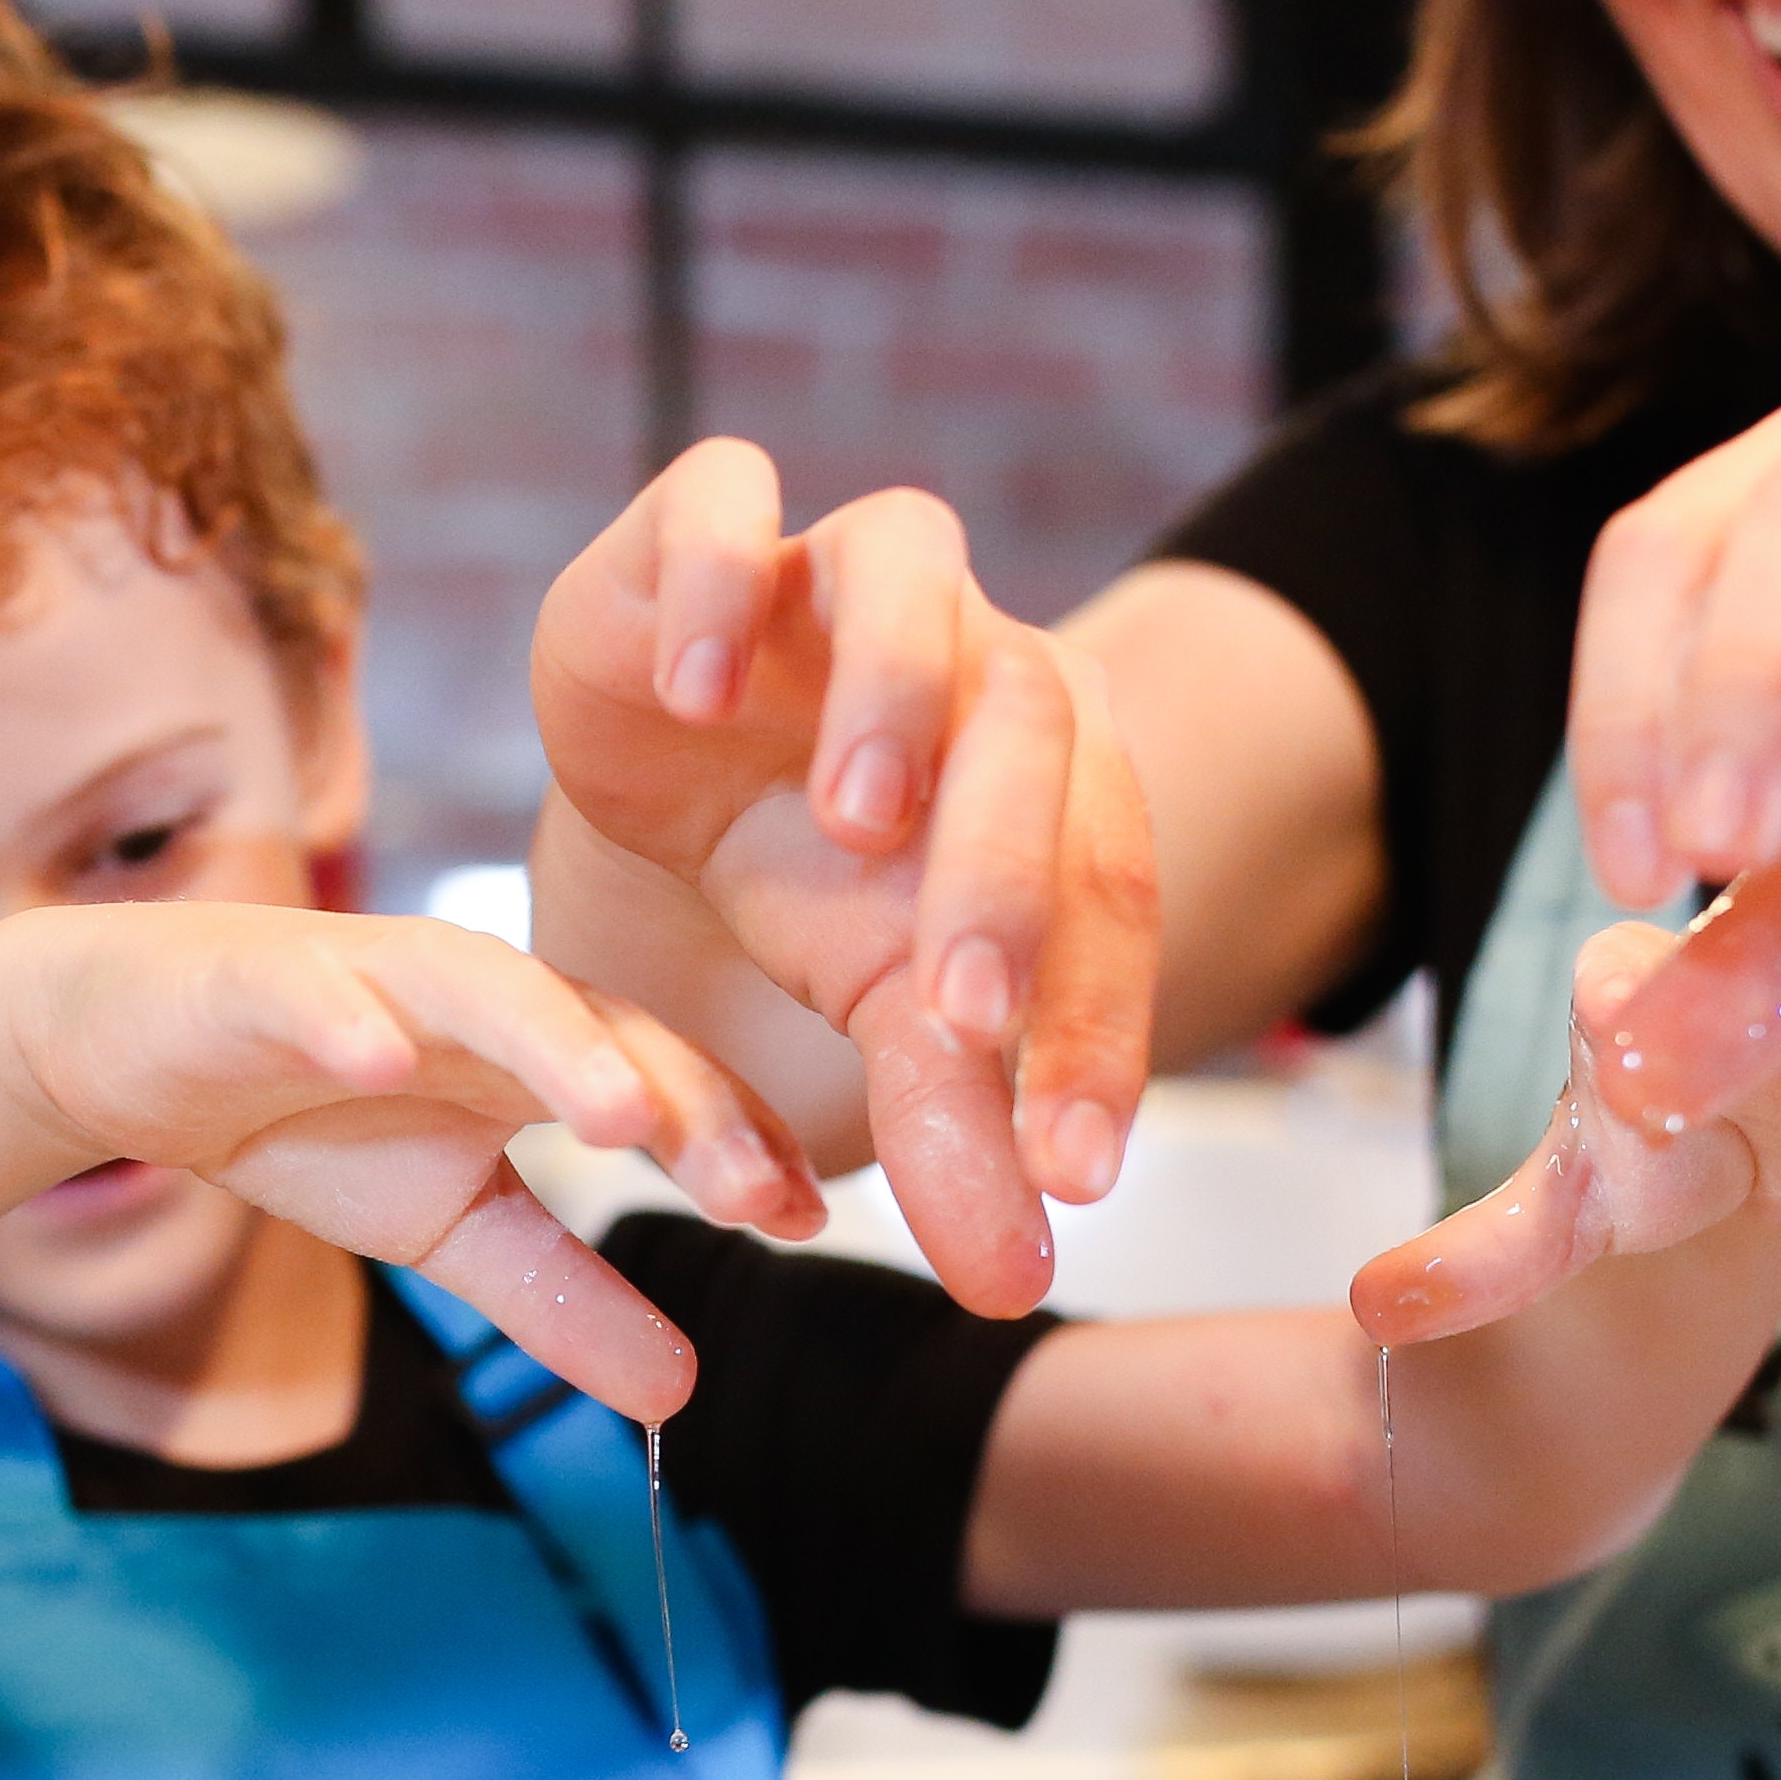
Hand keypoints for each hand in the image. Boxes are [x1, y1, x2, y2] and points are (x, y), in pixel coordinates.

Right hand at [0, 905, 817, 1417]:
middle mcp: (478, 998)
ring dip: (552, 1042)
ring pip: (482, 990)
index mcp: (537, 1050)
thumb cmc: (306, 1114)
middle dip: (681, 1099)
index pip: (660, 1082)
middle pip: (602, 1029)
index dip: (733, 1141)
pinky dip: (349, 1020)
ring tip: (615, 1111)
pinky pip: (313, 992)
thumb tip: (681, 1393)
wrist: (126, 1043)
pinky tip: (384, 1061)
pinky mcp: (261, 978)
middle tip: (746, 1183)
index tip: (801, 1216)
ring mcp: (373, 975)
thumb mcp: (449, 1229)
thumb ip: (562, 1300)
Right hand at [529, 443, 1159, 1312]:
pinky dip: (729, 572)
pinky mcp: (701, 526)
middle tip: (956, 1016)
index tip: (1071, 1170)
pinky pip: (730, 491)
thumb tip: (1009, 1287)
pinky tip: (702, 688)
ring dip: (897, 689)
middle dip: (1006, 876)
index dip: (1099, 1031)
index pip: (1113, 891)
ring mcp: (840, 571)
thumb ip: (951, 1132)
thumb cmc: (811, 882)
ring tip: (851, 821)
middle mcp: (971, 647)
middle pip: (1032, 724)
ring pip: (912, 562)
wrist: (667, 762)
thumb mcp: (880, 1017)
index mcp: (1057, 769)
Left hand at [1357, 916, 1780, 1342]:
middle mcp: (1748, 982)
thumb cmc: (1623, 1174)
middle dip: (1773, 966)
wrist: (1716, 1183)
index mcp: (1634, 1000)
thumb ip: (1480, 1259)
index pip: (1619, 982)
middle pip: (1766, 953)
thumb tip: (1373, 1311)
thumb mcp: (1555, 1220)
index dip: (1620, 997)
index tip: (1614, 1022)